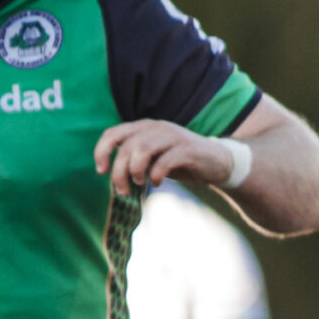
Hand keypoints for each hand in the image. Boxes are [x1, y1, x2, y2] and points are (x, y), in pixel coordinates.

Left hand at [94, 121, 241, 197]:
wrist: (217, 162)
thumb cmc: (181, 162)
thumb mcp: (154, 158)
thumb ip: (135, 161)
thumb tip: (114, 176)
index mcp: (144, 128)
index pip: (113, 134)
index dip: (102, 152)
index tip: (101, 171)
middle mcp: (156, 128)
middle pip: (126, 146)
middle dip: (119, 171)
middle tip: (122, 190)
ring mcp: (173, 136)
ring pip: (142, 149)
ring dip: (135, 170)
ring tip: (139, 183)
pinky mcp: (187, 149)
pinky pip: (165, 160)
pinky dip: (156, 174)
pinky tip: (156, 183)